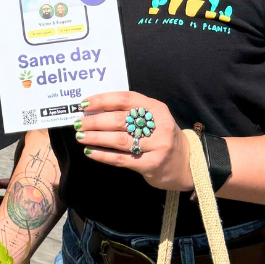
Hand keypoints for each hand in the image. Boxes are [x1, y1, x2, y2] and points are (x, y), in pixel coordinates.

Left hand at [76, 93, 192, 191]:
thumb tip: (95, 108)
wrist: (186, 164)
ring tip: (80, 135)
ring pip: (119, 140)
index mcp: (156, 108)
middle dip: (95, 121)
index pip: (125, 99)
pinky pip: (121, 158)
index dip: (103, 100)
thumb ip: (130, 111)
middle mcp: (159, 125)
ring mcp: (157, 146)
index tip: (84, 104)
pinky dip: (103, 155)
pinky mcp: (152, 164)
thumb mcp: (153, 118)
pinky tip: (90, 152)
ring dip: (96, 137)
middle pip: (120, 120)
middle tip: (78, 122)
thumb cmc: (162, 136)